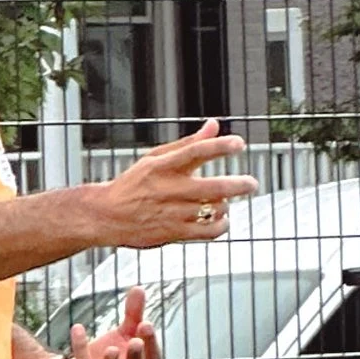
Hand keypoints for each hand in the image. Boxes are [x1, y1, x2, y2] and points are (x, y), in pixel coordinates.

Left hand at [53, 289, 157, 358]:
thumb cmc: (107, 357)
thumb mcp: (122, 334)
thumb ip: (133, 315)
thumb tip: (139, 287)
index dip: (151, 344)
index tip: (145, 323)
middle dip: (136, 358)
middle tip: (135, 341)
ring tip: (111, 348)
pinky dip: (81, 350)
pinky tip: (78, 329)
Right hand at [85, 121, 258, 249]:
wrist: (108, 215)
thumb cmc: (134, 184)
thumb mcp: (156, 157)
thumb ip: (188, 143)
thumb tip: (214, 125)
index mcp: (164, 166)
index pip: (196, 152)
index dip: (220, 147)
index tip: (239, 144)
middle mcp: (170, 189)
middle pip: (214, 188)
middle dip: (238, 185)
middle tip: (251, 184)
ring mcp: (174, 213)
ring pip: (214, 209)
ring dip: (226, 205)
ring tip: (224, 203)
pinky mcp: (174, 233)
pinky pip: (208, 232)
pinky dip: (221, 226)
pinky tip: (222, 220)